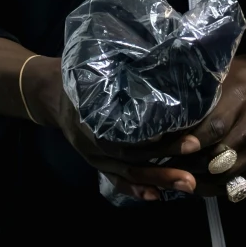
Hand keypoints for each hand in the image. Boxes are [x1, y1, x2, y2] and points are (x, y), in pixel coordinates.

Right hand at [21, 56, 198, 200]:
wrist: (49, 93)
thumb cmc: (79, 72)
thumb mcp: (94, 62)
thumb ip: (121, 65)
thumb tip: (159, 50)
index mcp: (92, 115)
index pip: (126, 134)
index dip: (154, 138)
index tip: (183, 134)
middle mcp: (92, 141)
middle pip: (131, 158)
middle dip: (165, 162)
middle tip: (195, 156)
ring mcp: (93, 156)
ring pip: (127, 173)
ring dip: (158, 180)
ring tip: (188, 184)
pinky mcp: (97, 162)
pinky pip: (116, 180)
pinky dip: (136, 190)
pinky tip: (156, 196)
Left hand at [166, 49, 245, 197]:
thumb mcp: (230, 71)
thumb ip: (205, 92)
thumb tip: (171, 105)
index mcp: (241, 98)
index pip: (210, 129)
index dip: (185, 144)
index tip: (161, 148)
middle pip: (215, 156)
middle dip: (185, 165)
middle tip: (160, 165)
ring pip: (225, 174)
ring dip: (198, 179)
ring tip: (175, 176)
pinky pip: (238, 180)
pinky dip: (216, 186)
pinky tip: (198, 182)